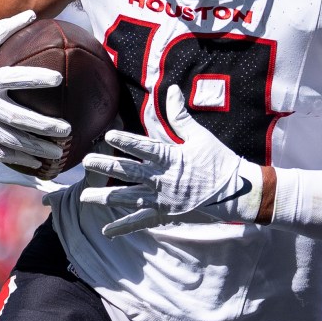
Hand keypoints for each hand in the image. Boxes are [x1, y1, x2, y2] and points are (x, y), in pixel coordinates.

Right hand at [0, 11, 73, 172]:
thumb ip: (5, 29)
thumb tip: (33, 13)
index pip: (15, 78)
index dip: (36, 78)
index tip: (58, 80)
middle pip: (18, 117)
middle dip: (43, 125)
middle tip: (67, 130)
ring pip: (12, 140)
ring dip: (37, 147)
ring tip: (60, 152)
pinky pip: (0, 152)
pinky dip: (20, 159)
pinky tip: (39, 165)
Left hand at [81, 86, 263, 236]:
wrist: (236, 193)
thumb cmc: (219, 161)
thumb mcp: (199, 136)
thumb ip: (179, 115)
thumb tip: (171, 89)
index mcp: (170, 157)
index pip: (143, 147)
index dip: (125, 141)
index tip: (107, 135)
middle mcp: (162, 179)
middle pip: (128, 171)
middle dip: (106, 166)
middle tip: (86, 162)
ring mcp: (162, 199)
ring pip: (128, 198)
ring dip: (105, 197)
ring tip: (84, 197)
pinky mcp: (166, 215)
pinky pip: (141, 221)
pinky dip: (123, 227)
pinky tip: (106, 231)